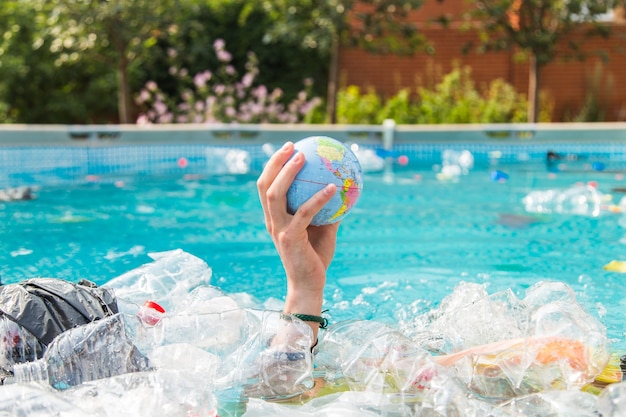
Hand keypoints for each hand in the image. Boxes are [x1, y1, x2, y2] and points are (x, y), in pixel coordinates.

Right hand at [257, 142, 339, 339]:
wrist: (310, 284)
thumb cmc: (315, 256)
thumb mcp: (323, 229)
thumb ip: (327, 210)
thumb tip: (344, 188)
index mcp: (274, 217)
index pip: (266, 186)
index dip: (273, 165)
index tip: (288, 148)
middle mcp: (272, 221)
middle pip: (265, 185)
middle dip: (275, 162)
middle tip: (293, 146)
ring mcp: (279, 229)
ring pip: (276, 195)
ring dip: (288, 173)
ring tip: (304, 157)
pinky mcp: (290, 239)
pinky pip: (304, 213)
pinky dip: (317, 198)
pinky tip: (332, 187)